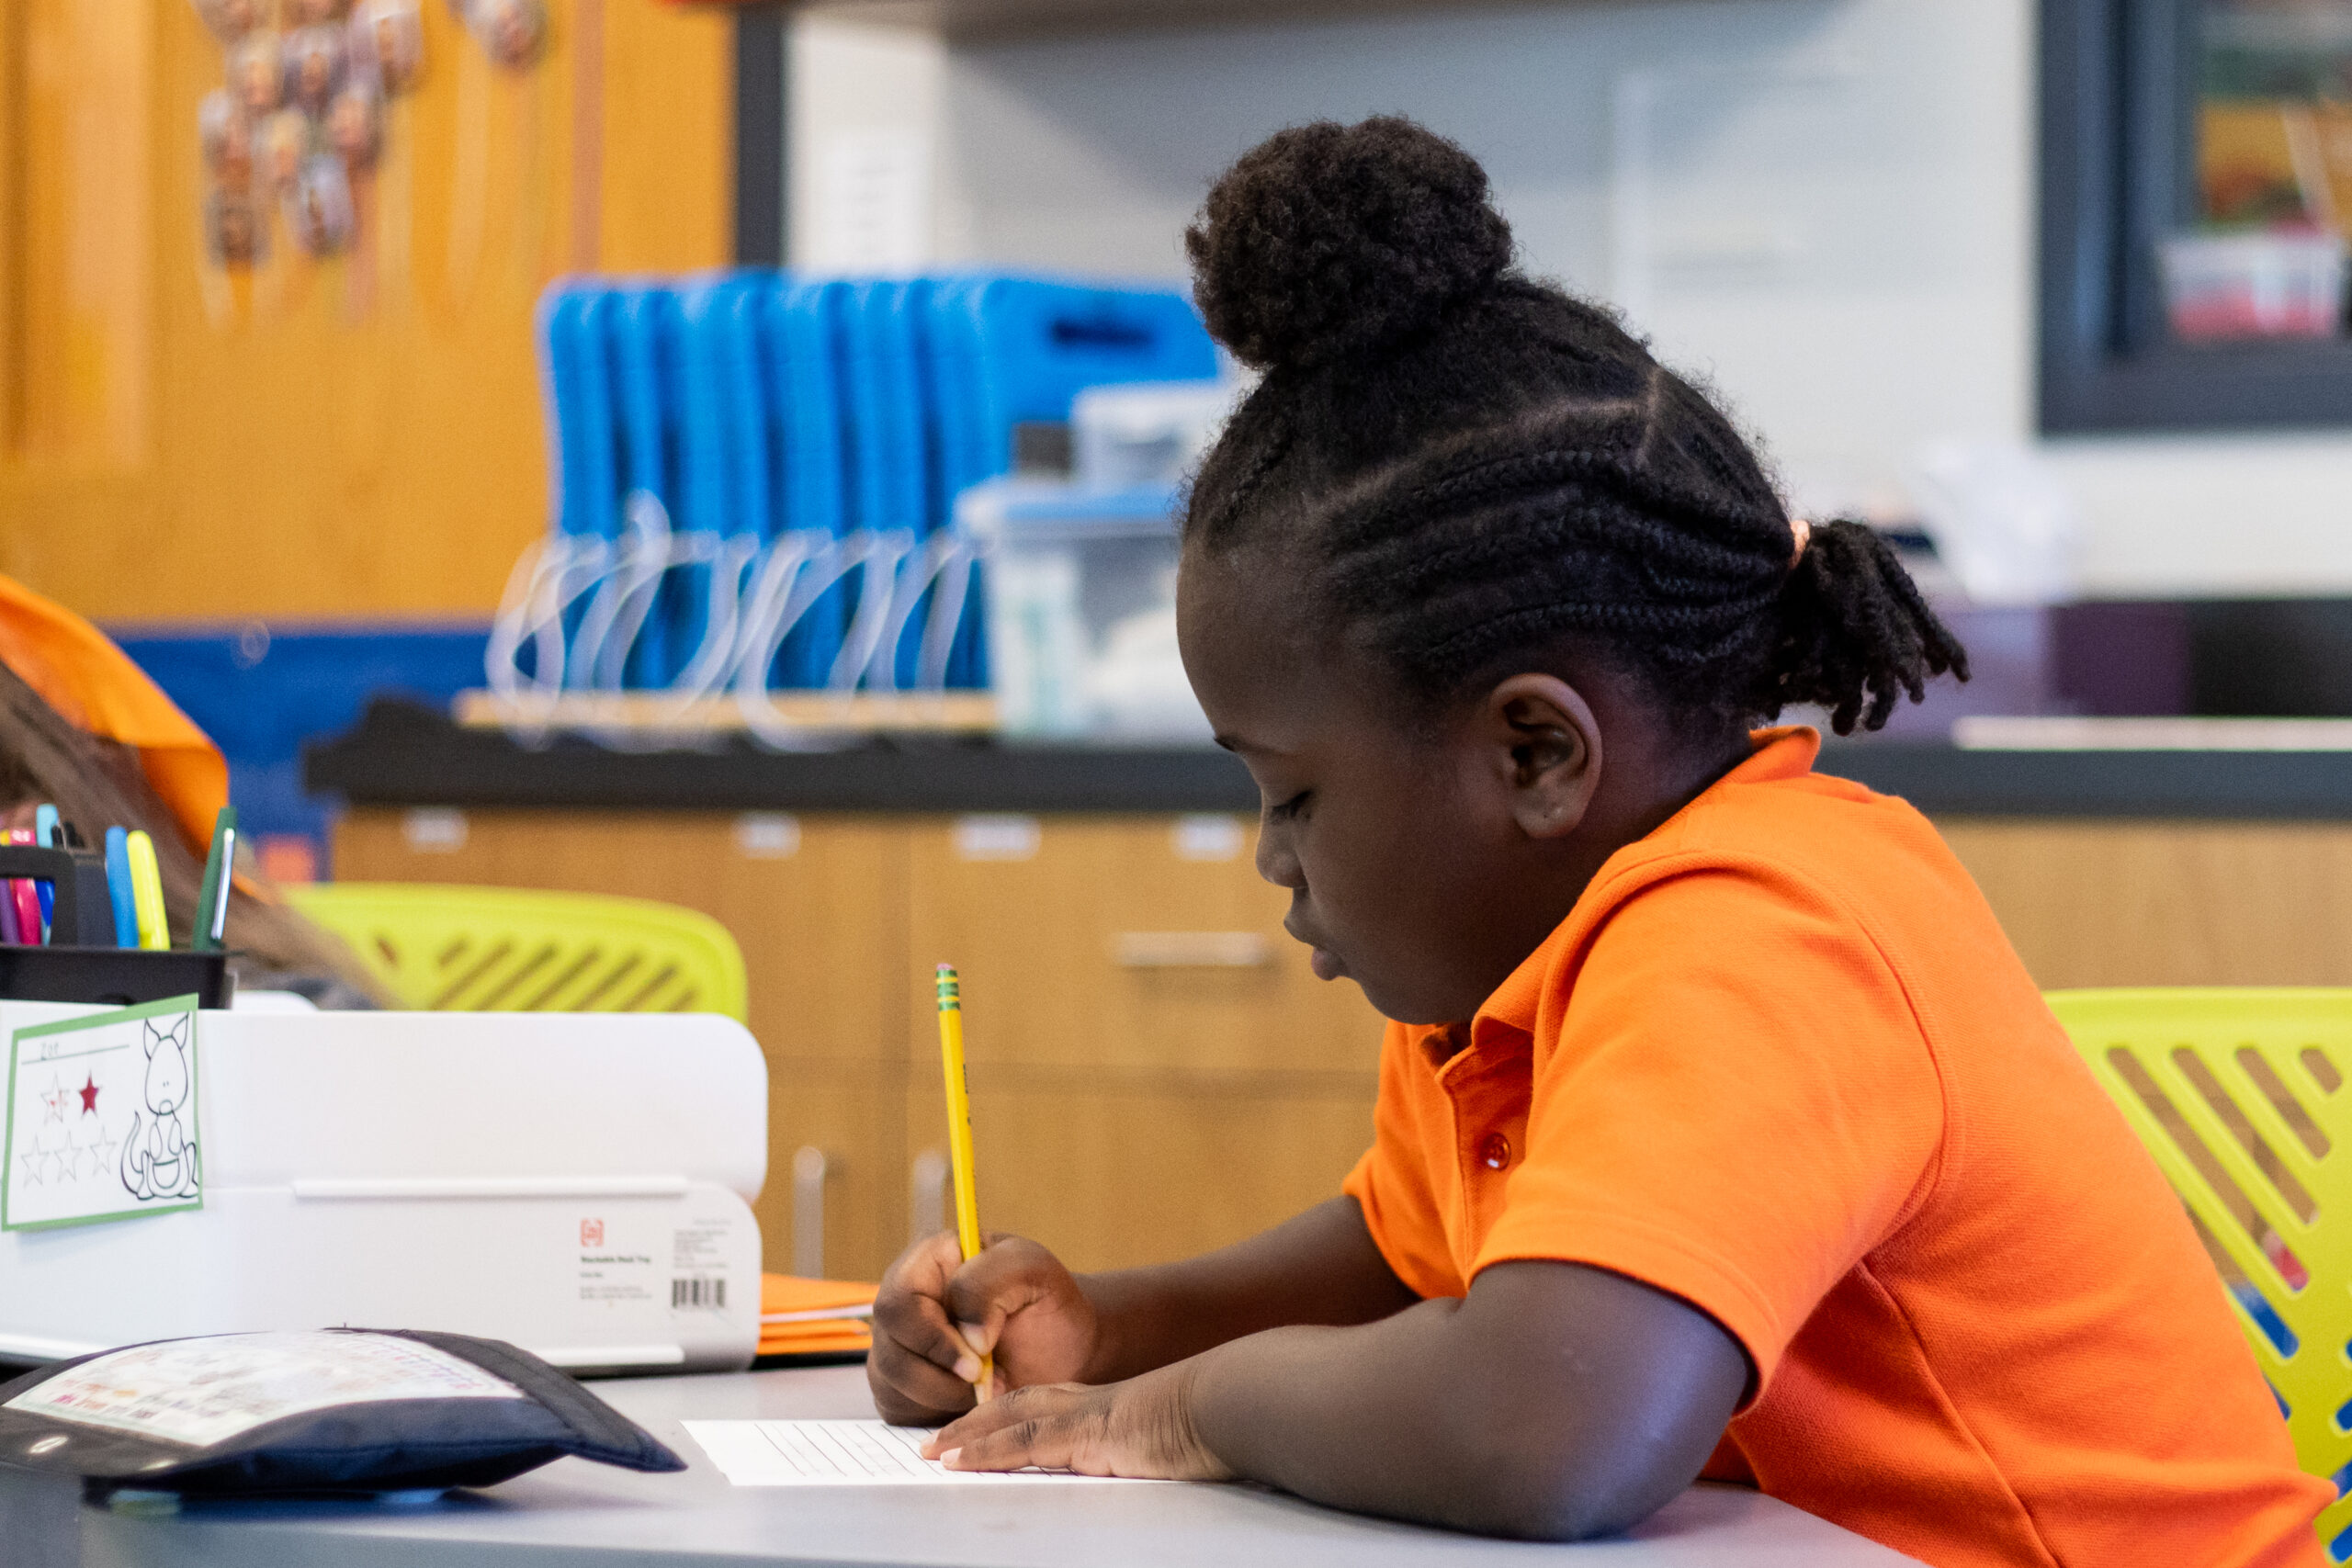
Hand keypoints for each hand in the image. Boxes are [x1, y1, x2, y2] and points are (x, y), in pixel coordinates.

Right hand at [867, 1230, 1099, 1424]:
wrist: (1061, 1352)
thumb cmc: (1048, 1305)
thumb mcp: (1031, 1270)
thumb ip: (990, 1282)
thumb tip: (965, 1334)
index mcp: (928, 1261)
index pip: (899, 1302)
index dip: (932, 1337)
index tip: (978, 1359)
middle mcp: (903, 1301)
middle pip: (890, 1349)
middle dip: (942, 1376)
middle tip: (992, 1379)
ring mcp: (896, 1344)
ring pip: (891, 1384)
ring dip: (946, 1397)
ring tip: (990, 1385)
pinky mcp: (898, 1385)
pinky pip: (899, 1408)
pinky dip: (938, 1413)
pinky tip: (972, 1398)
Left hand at [923, 1360, 1233, 1480]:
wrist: (1233, 1404)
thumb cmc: (1217, 1421)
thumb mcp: (1175, 1438)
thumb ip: (1153, 1448)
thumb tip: (1156, 1463)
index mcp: (1109, 1406)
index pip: (1046, 1407)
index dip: (1008, 1415)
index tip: (980, 1428)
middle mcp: (1089, 1404)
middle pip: (1017, 1405)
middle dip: (976, 1421)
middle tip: (940, 1439)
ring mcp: (1084, 1415)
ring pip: (1009, 1420)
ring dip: (968, 1436)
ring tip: (934, 1451)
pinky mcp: (1084, 1433)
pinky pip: (1022, 1441)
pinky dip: (985, 1450)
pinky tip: (959, 1461)